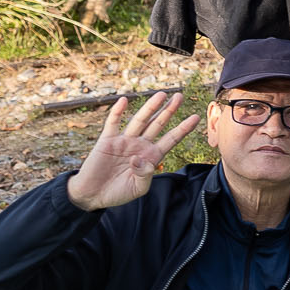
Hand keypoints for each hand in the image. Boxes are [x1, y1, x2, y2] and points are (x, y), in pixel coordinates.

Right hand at [66, 92, 198, 211]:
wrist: (93, 195)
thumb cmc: (118, 193)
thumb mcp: (137, 188)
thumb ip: (145, 175)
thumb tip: (142, 160)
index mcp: (151, 156)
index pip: (170, 139)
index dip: (183, 129)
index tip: (196, 117)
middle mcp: (140, 145)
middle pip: (157, 124)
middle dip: (168, 111)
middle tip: (179, 96)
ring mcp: (124, 140)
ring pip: (139, 120)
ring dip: (150, 107)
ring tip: (161, 94)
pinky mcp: (107, 140)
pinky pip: (113, 123)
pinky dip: (118, 112)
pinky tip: (124, 100)